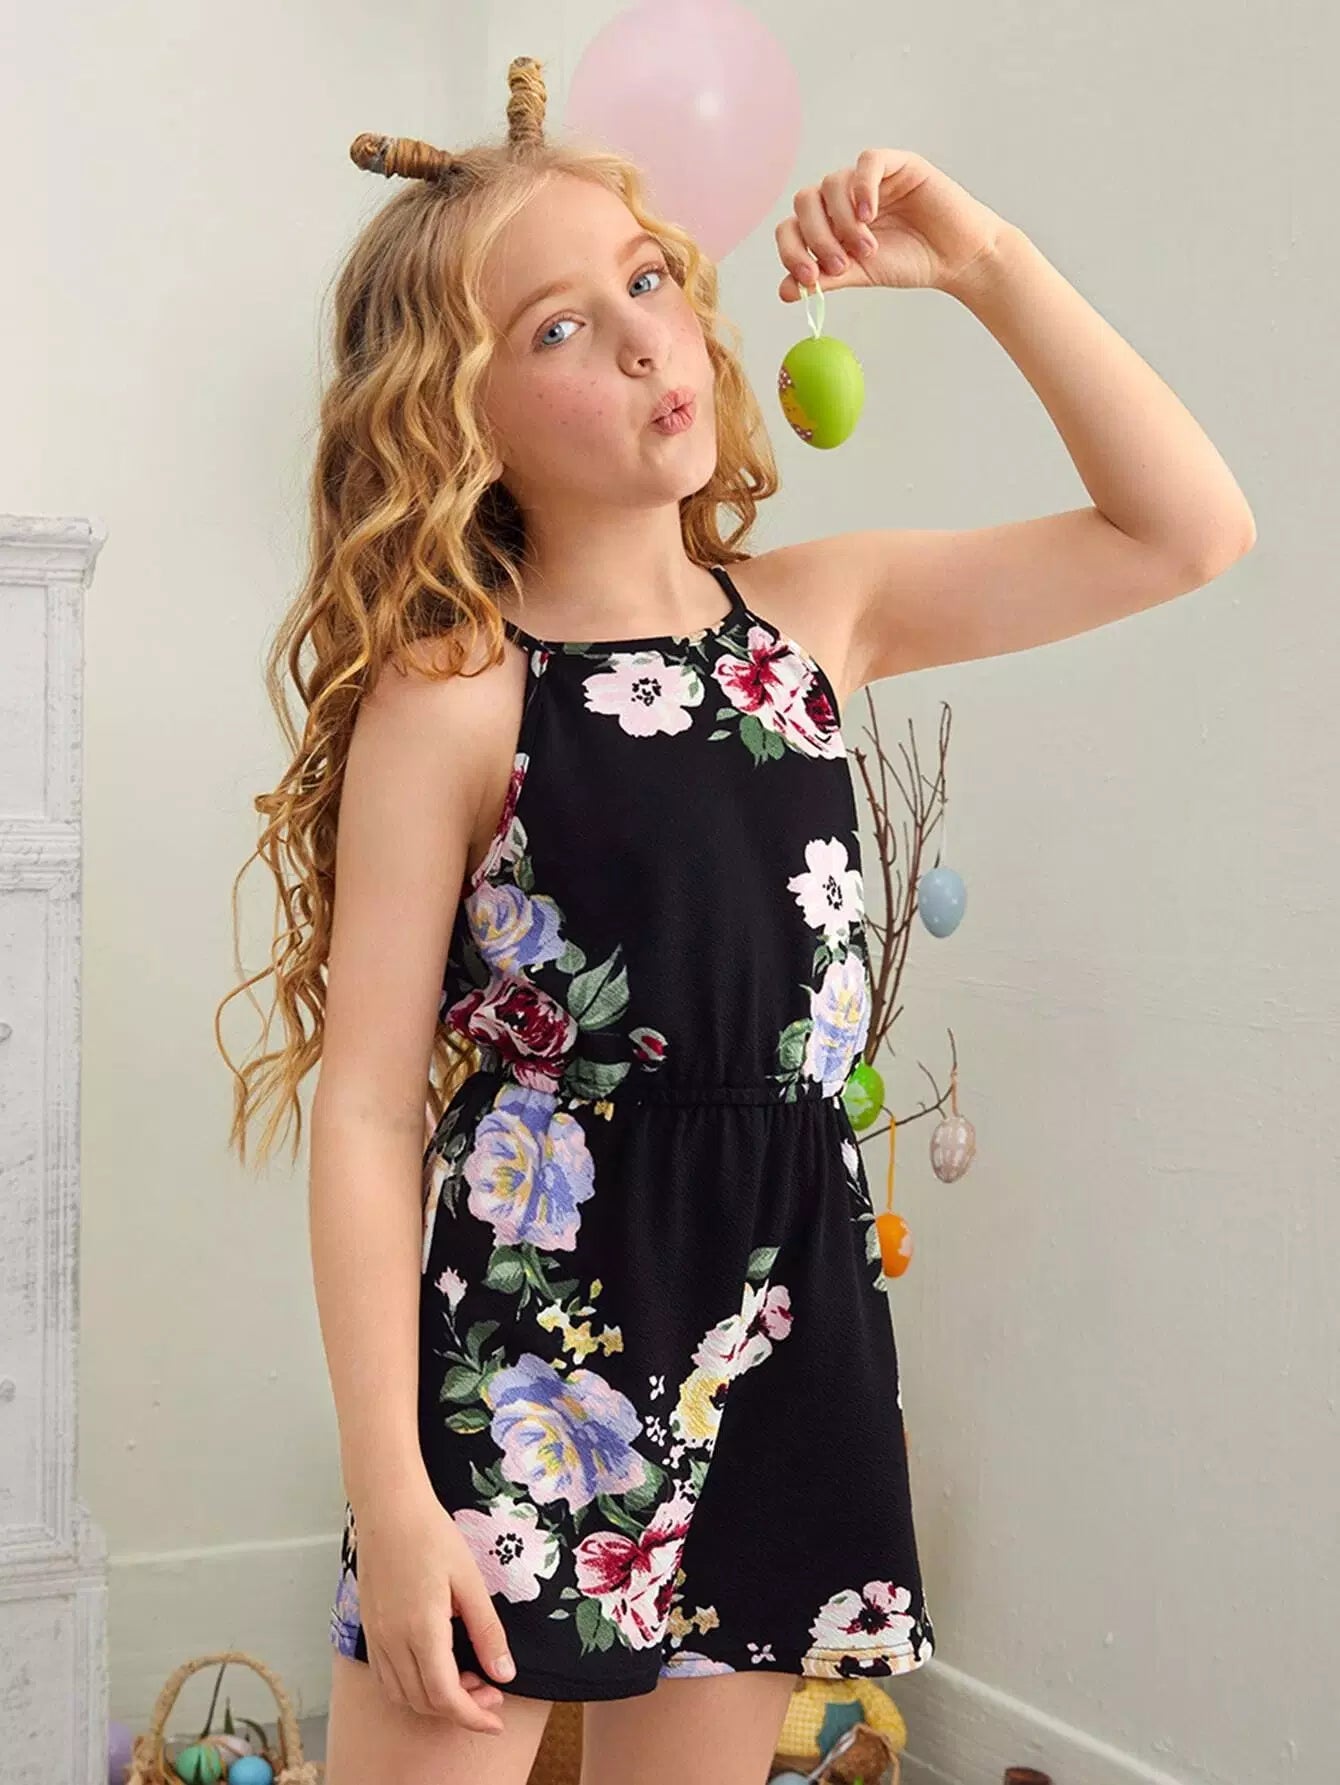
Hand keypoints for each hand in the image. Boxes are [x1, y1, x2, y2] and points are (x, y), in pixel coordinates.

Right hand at [354, 1482, 515, 1732]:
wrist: (388, 1508)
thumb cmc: (432, 1535)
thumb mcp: (470, 1581)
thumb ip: (487, 1631)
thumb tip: (505, 1674)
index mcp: (422, 1630)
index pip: (445, 1696)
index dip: (472, 1717)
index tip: (496, 1721)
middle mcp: (393, 1641)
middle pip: (425, 1702)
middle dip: (461, 1708)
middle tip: (492, 1692)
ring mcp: (377, 1637)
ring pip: (403, 1695)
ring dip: (435, 1701)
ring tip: (468, 1679)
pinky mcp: (370, 1628)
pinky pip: (387, 1677)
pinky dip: (412, 1688)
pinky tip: (436, 1669)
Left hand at [775, 148, 1008, 301]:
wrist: (955, 258)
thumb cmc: (909, 262)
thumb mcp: (861, 275)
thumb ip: (824, 279)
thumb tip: (784, 291)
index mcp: (829, 223)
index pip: (792, 226)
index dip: (792, 250)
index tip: (808, 279)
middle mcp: (842, 198)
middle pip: (805, 200)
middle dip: (817, 237)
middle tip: (841, 264)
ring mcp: (867, 178)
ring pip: (832, 183)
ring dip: (843, 221)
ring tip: (868, 249)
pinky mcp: (896, 164)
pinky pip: (867, 162)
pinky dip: (862, 188)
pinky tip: (870, 215)